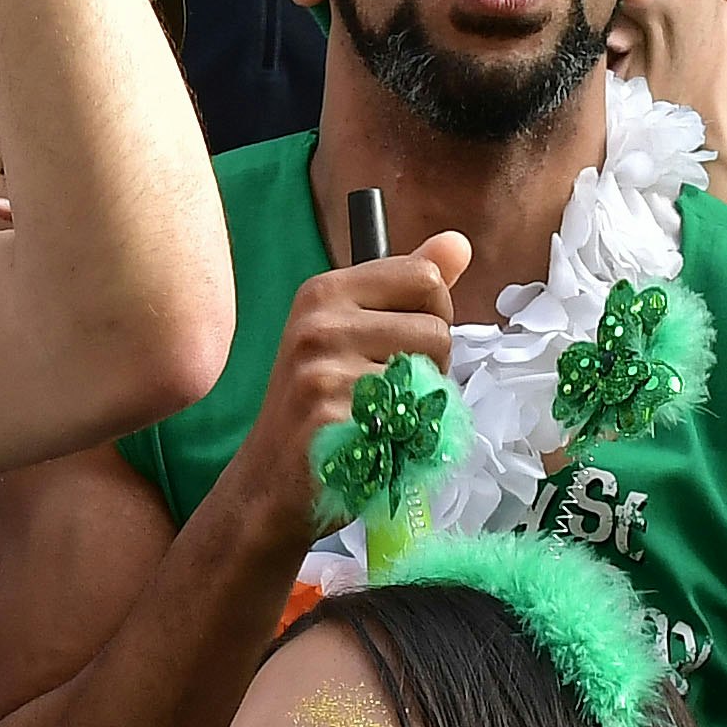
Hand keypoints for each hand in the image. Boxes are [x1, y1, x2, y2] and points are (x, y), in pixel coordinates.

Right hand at [216, 231, 472, 558]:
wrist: (269, 483)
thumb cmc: (318, 407)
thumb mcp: (353, 333)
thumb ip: (407, 288)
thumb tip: (457, 243)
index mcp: (325, 291)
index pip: (424, 277)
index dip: (433, 314)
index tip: (403, 343)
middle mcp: (319, 323)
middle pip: (436, 326)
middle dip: (430, 364)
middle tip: (386, 392)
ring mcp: (323, 371)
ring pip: (429, 374)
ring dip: (419, 403)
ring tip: (379, 417)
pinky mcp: (333, 419)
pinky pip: (412, 417)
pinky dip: (404, 437)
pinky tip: (372, 445)